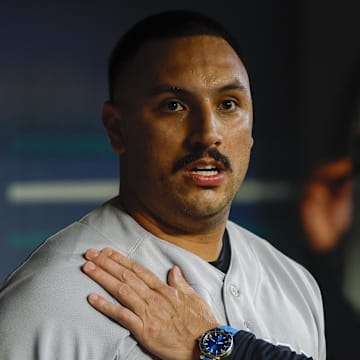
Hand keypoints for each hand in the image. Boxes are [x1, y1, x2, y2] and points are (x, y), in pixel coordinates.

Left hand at [82, 248, 218, 359]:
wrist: (206, 344)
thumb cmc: (200, 322)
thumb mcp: (193, 297)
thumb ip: (179, 282)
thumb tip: (173, 269)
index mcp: (163, 289)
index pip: (138, 270)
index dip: (121, 260)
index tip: (108, 251)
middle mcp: (152, 297)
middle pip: (125, 276)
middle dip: (106, 263)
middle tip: (90, 254)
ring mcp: (147, 312)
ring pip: (120, 290)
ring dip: (103, 277)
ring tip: (88, 268)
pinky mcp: (144, 329)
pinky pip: (121, 315)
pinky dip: (105, 306)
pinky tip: (92, 298)